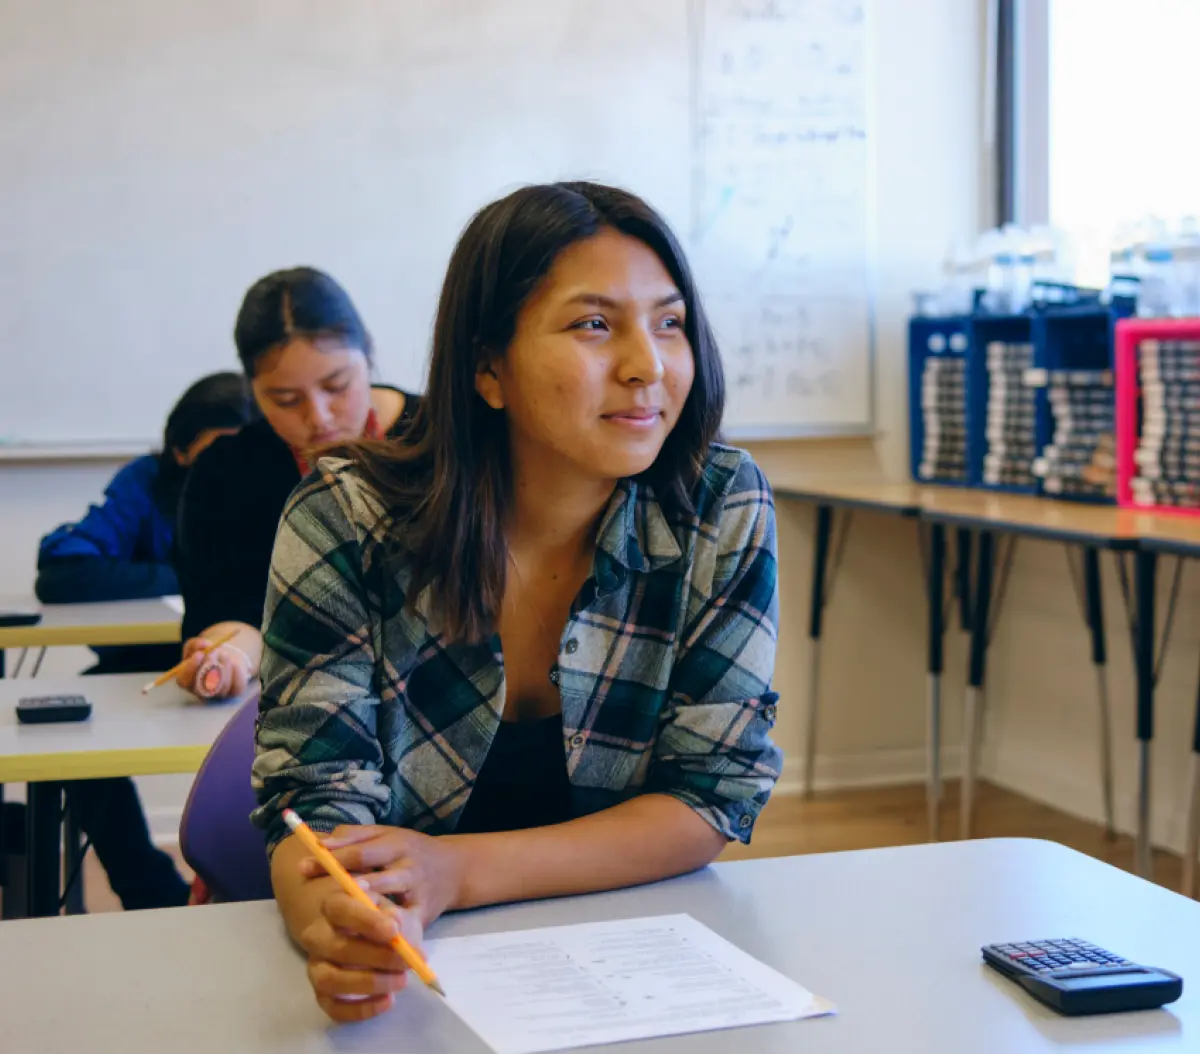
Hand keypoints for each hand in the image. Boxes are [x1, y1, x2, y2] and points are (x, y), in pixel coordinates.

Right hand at [176, 636, 252, 700]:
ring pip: (221, 687)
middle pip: (202, 687)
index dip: (190, 669)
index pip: (183, 681)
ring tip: (225, 654)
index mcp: (186, 680)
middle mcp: (201, 691)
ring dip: (224, 668)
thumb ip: (196, 644)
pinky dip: (237, 674)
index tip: (199, 654)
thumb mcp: (197, 646)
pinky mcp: (233, 692)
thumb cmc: (206, 653)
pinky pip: (237, 687)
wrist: (224, 657)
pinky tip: (235, 664)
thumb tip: (205, 644)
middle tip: (215, 651)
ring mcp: (217, 694)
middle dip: (209, 668)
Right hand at [298, 887, 424, 1022]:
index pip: (341, 909)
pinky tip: (387, 1001)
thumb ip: (394, 915)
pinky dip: (360, 1010)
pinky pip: (332, 1007)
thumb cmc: (380, 919)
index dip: (367, 921)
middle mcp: (318, 936)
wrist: (362, 935)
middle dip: (377, 957)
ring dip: (369, 984)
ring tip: (401, 981)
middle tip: (409, 962)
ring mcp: (316, 966)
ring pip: (330, 980)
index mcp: (334, 906)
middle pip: (338, 948)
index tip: (394, 931)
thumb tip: (395, 922)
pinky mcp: (321, 992)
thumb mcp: (392, 910)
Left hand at [299, 825, 464, 928]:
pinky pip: (406, 927)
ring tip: (351, 920)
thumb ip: (354, 837)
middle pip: (375, 879)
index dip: (331, 860)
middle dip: (349, 889)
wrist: (456, 869)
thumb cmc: (411, 850)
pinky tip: (374, 943)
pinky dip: (392, 935)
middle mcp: (407, 867)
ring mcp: (417, 893)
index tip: (303, 869)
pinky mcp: (424, 916)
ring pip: (393, 906)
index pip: (359, 852)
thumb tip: (319, 843)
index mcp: (396, 843)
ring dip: (371, 914)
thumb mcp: (387, 834)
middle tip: (325, 899)